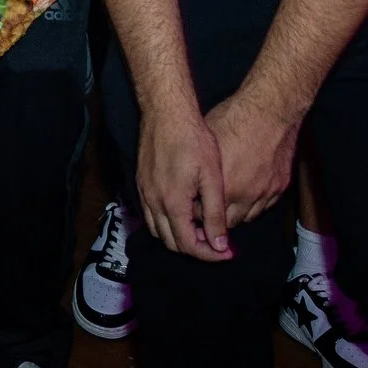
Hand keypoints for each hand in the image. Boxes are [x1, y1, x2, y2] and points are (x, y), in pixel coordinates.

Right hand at [135, 107, 231, 260]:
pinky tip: (182, 212)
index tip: (226, 252)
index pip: (188, 245)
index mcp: (173, 203)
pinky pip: (150, 214)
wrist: (167, 113)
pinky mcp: (141, 183)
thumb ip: (214, 214)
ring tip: (200, 231)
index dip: (209, 254)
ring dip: (178, 237)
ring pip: (157, 230)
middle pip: (170, 242)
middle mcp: (153, 202)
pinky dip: (165, 223)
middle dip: (194, 249)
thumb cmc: (193, 141)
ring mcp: (144, 192)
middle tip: (216, 243)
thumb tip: (219, 244)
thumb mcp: (212, 178)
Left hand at [201, 92, 298, 230]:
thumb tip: (188, 179)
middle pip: (227, 222)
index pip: (205, 214)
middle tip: (209, 210)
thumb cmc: (235, 120)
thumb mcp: (207, 141)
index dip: (198, 212)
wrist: (271, 111)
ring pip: (246, 217)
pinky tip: (245, 195)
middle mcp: (244, 194)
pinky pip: (264, 206)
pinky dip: (253, 204)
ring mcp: (264, 192)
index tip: (193, 207)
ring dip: (235, 213)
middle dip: (216, 218)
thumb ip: (201, 167)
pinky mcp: (279, 187)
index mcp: (222, 185)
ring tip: (226, 204)